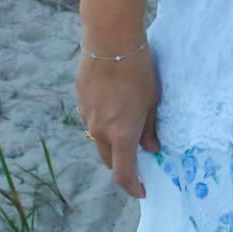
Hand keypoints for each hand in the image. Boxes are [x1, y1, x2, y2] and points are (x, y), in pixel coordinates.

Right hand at [75, 46, 161, 198]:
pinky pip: (92, 121)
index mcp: (121, 135)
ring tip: (128, 123)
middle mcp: (100, 131)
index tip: (142, 190)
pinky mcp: (80, 102)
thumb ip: (150, 128)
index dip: (133, 187)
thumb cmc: (138, 70)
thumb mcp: (152, 101)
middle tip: (140, 155)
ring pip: (99, 140)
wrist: (109, 41)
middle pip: (109, 160)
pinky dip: (104, 122)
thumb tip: (151, 148)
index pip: (123, 174)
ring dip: (112, 141)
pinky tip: (115, 104)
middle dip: (123, 164)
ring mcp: (87, 116)